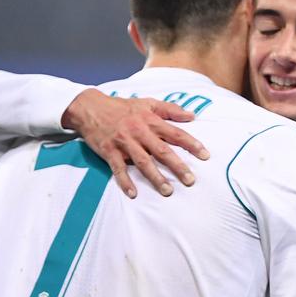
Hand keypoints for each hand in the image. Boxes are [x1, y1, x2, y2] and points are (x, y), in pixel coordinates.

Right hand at [61, 89, 208, 198]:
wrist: (90, 108)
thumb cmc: (123, 107)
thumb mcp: (147, 103)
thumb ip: (170, 109)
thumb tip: (192, 116)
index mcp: (151, 120)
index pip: (175, 134)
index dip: (191, 144)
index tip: (205, 155)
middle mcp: (139, 132)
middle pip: (162, 151)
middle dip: (177, 166)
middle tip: (190, 180)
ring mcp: (124, 143)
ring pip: (143, 162)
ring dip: (155, 178)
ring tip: (167, 191)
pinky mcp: (109, 151)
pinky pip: (118, 169)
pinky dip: (125, 182)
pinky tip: (133, 194)